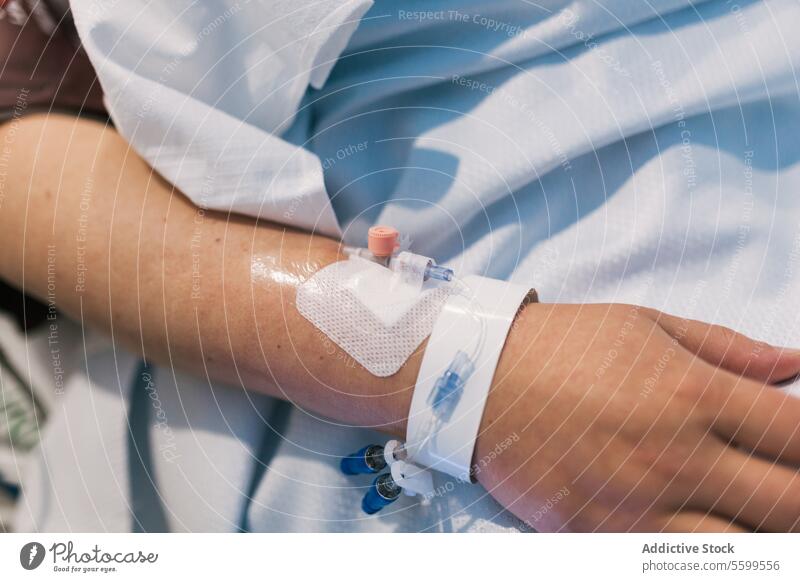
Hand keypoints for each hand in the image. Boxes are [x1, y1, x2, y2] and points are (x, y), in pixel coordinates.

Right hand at [475, 303, 799, 531]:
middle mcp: (676, 457)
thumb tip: (794, 363)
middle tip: (784, 480)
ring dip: (761, 533)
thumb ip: (726, 348)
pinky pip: (672, 563)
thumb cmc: (562, 345)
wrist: (475, 379)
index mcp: (693, 394)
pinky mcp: (599, 536)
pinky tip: (700, 528)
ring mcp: (638, 506)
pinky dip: (701, 551)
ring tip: (749, 511)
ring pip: (742, 548)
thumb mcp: (645, 325)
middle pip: (790, 504)